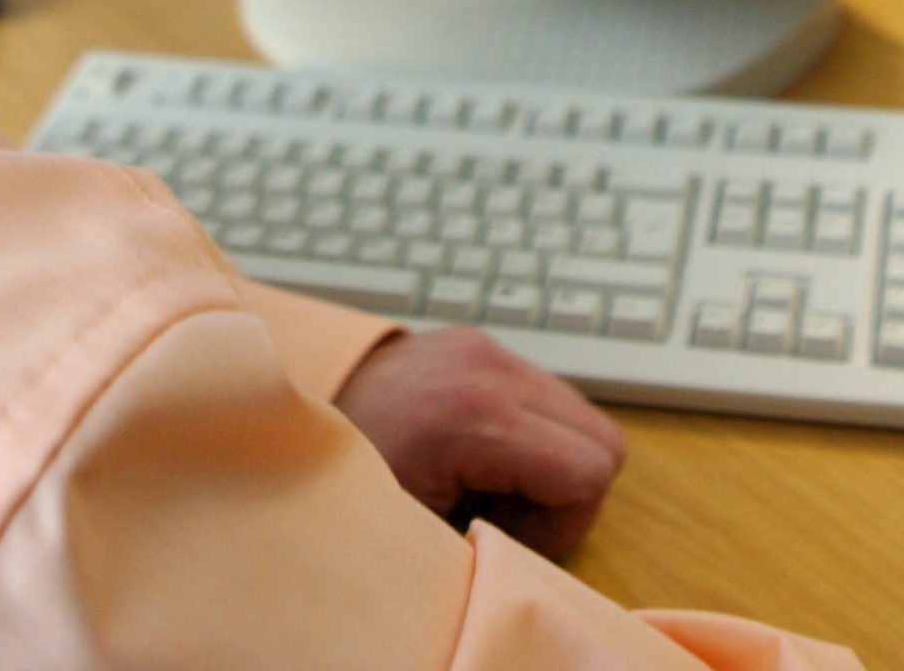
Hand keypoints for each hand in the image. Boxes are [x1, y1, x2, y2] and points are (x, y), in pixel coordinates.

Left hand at [333, 325, 624, 559]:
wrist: (302, 404)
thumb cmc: (352, 475)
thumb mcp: (421, 526)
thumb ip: (498, 539)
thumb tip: (546, 560)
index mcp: (475, 415)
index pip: (591, 468)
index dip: (563, 522)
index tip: (505, 531)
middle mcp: (491, 368)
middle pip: (602, 439)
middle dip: (566, 490)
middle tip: (501, 508)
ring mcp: (488, 347)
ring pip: (580, 414)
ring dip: (550, 458)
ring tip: (485, 478)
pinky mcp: (481, 342)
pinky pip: (545, 395)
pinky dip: (531, 431)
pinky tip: (478, 451)